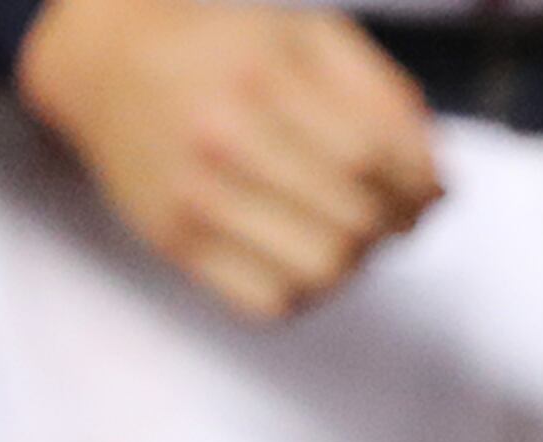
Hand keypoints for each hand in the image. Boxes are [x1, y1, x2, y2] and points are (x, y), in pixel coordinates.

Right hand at [15, 0, 439, 323]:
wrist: (105, 62)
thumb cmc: (227, 50)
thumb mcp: (306, 38)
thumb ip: (381, 95)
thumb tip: (437, 179)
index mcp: (262, 76)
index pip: (371, 158)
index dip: (420, 186)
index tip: (431, 190)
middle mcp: (224, 137)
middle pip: (353, 221)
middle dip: (395, 226)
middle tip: (395, 213)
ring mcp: (195, 196)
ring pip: (320, 271)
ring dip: (357, 261)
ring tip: (351, 231)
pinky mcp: (176, 244)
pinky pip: (272, 302)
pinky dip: (309, 289)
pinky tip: (305, 253)